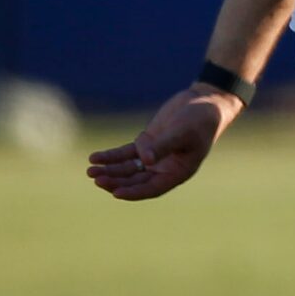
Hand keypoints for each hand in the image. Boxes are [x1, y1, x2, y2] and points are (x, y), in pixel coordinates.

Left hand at [85, 86, 240, 200]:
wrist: (204, 102)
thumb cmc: (200, 119)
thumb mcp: (182, 132)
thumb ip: (163, 146)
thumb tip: (145, 161)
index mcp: (179, 172)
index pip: (153, 188)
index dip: (134, 192)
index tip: (115, 192)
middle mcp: (165, 168)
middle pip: (136, 181)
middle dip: (116, 181)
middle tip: (97, 179)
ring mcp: (155, 157)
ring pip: (128, 169)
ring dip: (110, 170)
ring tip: (90, 171)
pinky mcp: (147, 143)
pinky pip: (125, 154)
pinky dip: (111, 156)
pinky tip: (95, 157)